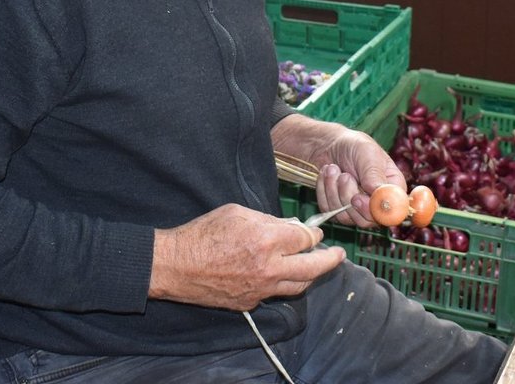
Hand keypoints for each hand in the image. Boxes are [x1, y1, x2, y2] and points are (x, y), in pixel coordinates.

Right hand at [149, 204, 344, 310]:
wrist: (176, 265)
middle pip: (312, 267)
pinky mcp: (250, 302)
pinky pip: (276, 293)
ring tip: (316, 266)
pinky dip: (284, 283)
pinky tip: (282, 274)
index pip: (305, 238)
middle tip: (338, 255)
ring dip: (310, 275)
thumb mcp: (237, 212)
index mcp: (266, 240)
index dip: (313, 234)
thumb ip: (267, 219)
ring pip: (298, 285)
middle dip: (330, 260)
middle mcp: (268, 268)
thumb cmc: (202, 234)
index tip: (316, 232)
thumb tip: (289, 226)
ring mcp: (260, 289)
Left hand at [313, 132, 407, 227]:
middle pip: (367, 219)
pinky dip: (324, 193)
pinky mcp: (339, 211)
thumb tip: (382, 198)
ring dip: (334, 192)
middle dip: (348, 196)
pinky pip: (330, 212)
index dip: (374, 209)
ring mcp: (358, 209)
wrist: (329, 145)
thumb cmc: (353, 146)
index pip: (392, 211)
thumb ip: (375, 175)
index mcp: (392, 188)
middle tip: (344, 176)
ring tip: (333, 169)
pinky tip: (326, 176)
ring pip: (346, 217)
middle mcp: (377, 203)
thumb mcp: (367, 153)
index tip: (356, 197)